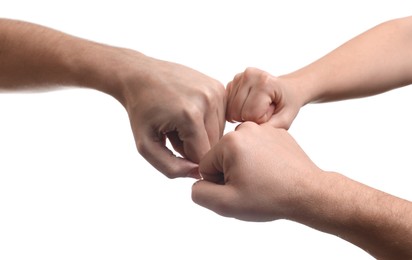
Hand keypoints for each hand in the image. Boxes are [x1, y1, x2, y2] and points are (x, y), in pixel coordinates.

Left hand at [121, 53, 225, 177]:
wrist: (140, 75)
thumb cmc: (141, 111)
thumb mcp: (146, 146)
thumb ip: (170, 168)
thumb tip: (198, 174)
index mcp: (190, 115)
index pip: (202, 156)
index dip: (185, 158)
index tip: (169, 146)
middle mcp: (208, 100)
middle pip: (213, 145)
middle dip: (193, 146)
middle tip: (173, 133)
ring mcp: (216, 91)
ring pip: (219, 133)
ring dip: (201, 134)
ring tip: (180, 123)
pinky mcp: (220, 87)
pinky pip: (221, 118)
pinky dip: (206, 122)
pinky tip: (190, 113)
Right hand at [192, 122, 321, 220]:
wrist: (309, 193)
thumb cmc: (270, 197)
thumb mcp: (226, 204)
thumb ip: (199, 193)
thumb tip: (197, 183)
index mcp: (229, 141)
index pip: (205, 165)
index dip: (218, 183)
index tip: (239, 188)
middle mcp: (246, 128)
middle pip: (222, 157)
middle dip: (231, 173)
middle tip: (252, 185)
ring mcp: (263, 128)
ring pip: (239, 153)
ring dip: (245, 166)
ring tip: (264, 179)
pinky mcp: (277, 133)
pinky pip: (257, 148)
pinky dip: (261, 160)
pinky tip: (273, 172)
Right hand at [226, 67, 302, 128]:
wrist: (289, 88)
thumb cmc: (288, 103)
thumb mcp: (285, 120)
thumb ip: (267, 128)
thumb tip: (245, 133)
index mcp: (265, 82)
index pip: (250, 115)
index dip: (261, 120)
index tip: (271, 112)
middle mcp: (249, 75)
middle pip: (237, 112)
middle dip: (250, 118)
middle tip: (264, 110)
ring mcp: (239, 76)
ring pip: (230, 110)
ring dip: (243, 114)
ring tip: (258, 107)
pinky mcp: (233, 81)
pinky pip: (227, 105)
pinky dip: (237, 109)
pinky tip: (249, 104)